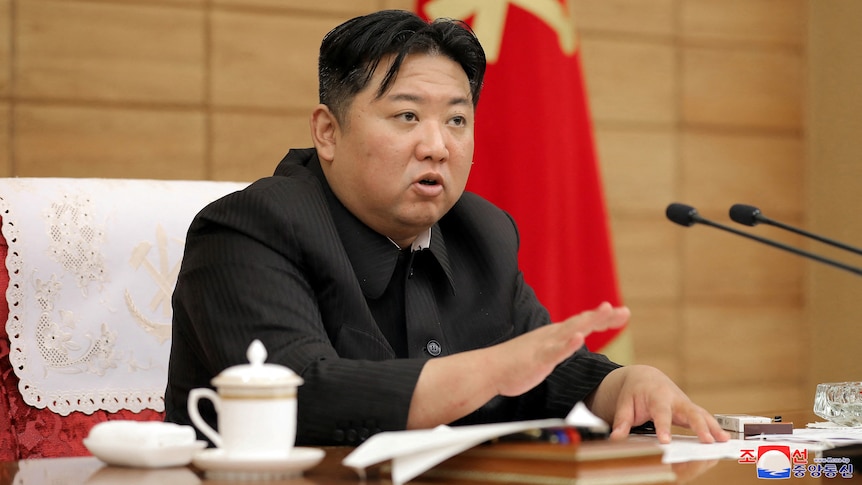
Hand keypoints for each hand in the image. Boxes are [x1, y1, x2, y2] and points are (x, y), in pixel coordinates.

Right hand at [408, 302, 627, 428]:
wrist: (490, 370)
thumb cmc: (514, 364)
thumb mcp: (543, 353)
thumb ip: (558, 347)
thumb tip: (570, 342)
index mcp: (554, 336)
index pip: (582, 324)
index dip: (602, 319)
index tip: (622, 314)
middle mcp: (552, 335)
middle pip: (582, 322)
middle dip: (604, 316)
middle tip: (625, 311)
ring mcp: (545, 346)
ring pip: (571, 331)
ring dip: (589, 321)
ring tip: (606, 311)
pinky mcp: (537, 358)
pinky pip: (554, 351)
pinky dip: (567, 344)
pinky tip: (578, 338)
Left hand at [586, 365, 729, 443]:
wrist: (646, 377)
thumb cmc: (635, 392)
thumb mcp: (624, 404)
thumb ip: (621, 421)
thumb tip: (615, 438)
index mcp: (657, 396)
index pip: (661, 413)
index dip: (663, 427)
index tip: (665, 441)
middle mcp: (675, 399)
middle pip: (689, 412)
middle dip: (699, 426)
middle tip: (707, 441)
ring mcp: (685, 404)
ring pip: (702, 414)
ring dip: (713, 427)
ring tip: (724, 442)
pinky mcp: (690, 410)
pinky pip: (705, 418)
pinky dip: (715, 428)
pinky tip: (724, 440)